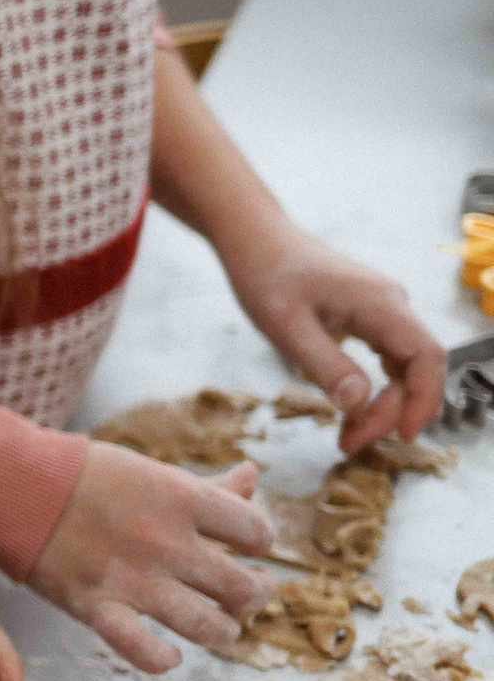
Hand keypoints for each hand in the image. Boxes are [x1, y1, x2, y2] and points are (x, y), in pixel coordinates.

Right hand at [27, 448, 271, 672]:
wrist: (16, 488)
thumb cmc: (86, 477)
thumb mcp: (154, 472)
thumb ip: (207, 485)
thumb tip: (250, 475)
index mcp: (183, 500)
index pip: (257, 532)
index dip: (260, 542)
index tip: (247, 546)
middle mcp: (168, 543)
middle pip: (244, 588)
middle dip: (255, 594)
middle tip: (244, 592)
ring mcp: (134, 580)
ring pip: (210, 628)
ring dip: (223, 632)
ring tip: (218, 625)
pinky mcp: (98, 608)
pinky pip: (144, 652)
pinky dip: (163, 659)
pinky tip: (167, 651)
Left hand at [221, 223, 444, 453]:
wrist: (254, 238)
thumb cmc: (265, 274)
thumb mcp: (285, 326)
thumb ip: (324, 365)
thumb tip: (359, 403)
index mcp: (380, 303)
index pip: (426, 357)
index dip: (423, 400)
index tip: (400, 436)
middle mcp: (392, 303)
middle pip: (417, 367)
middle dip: (393, 410)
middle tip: (352, 443)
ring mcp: (383, 307)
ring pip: (403, 364)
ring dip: (385, 402)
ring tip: (350, 435)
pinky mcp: (368, 312)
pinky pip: (386, 355)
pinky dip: (375, 385)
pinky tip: (352, 407)